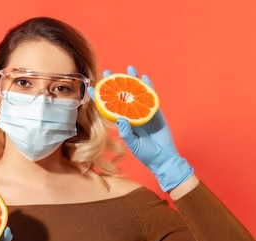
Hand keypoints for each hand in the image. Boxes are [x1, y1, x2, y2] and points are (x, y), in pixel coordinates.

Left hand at [88, 66, 192, 191]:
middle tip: (108, 72)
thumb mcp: (134, 145)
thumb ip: (127, 133)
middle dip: (115, 84)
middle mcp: (132, 116)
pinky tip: (144, 77)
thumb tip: (120, 119)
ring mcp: (144, 112)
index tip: (92, 89)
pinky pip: (151, 96)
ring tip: (128, 68)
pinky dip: (148, 86)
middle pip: (122, 96)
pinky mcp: (155, 112)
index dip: (101, 99)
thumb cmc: (147, 154)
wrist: (164, 158)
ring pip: (137, 93)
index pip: (109, 108)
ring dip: (133, 80)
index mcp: (123, 123)